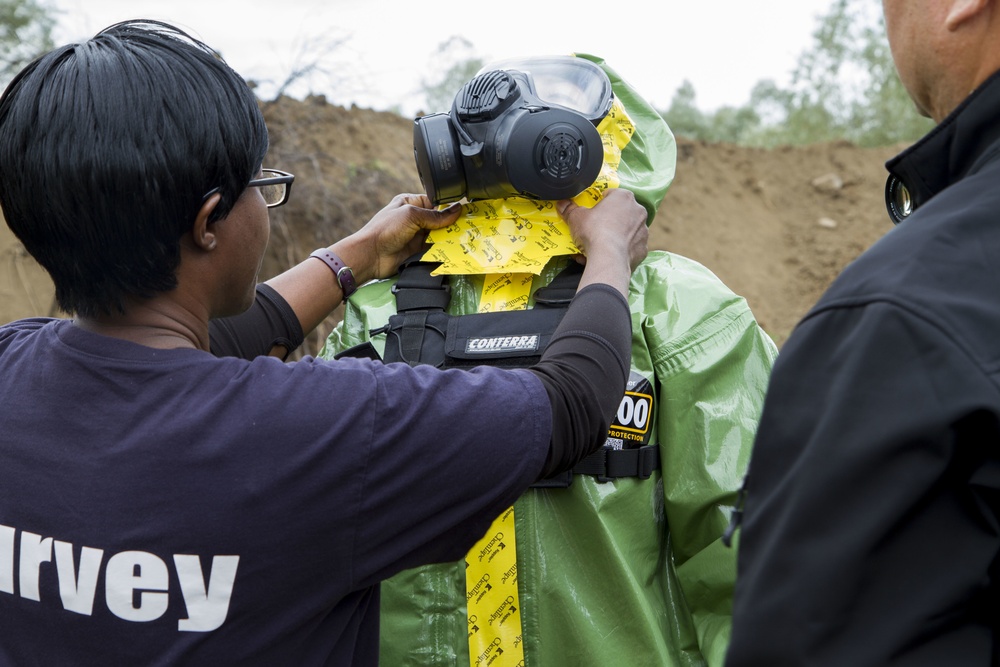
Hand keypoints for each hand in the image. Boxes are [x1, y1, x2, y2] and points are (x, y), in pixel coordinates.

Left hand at [336, 194, 462, 282]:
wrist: (371, 255)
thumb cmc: (385, 230)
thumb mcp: (412, 215)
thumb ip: (435, 215)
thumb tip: (456, 210)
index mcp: (410, 203)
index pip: (435, 203)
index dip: (448, 207)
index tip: (464, 212)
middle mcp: (414, 218)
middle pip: (439, 220)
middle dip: (451, 224)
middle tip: (468, 226)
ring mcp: (416, 235)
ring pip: (438, 235)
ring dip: (448, 237)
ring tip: (465, 237)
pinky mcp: (417, 250)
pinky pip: (434, 248)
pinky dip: (443, 249)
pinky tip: (454, 249)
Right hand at [558, 188, 647, 273]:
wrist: (609, 258)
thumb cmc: (594, 231)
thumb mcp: (576, 217)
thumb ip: (569, 209)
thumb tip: (562, 204)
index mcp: (623, 197)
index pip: (611, 194)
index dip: (600, 202)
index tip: (592, 212)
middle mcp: (638, 211)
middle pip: (621, 212)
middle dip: (610, 220)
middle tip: (595, 229)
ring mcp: (643, 231)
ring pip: (627, 231)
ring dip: (616, 236)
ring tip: (600, 246)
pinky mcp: (643, 249)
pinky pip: (630, 248)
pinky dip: (621, 251)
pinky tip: (609, 256)